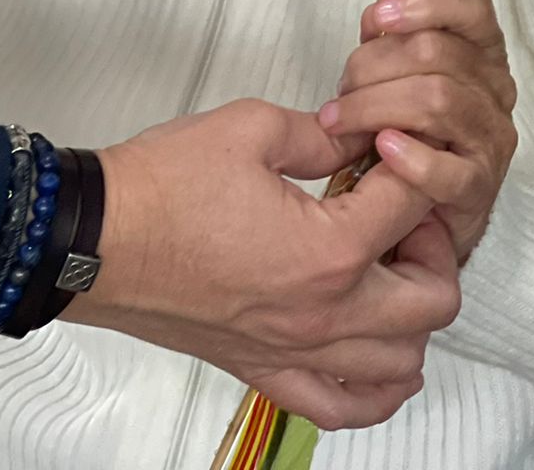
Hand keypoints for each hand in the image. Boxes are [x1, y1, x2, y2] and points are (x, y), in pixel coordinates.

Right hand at [68, 98, 459, 430]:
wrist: (98, 239)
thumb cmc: (162, 188)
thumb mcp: (253, 128)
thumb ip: (321, 134)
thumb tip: (356, 136)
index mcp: (330, 251)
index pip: (413, 204)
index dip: (412, 160)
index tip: (393, 144)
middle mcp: (326, 315)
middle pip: (435, 297)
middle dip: (432, 242)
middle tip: (401, 206)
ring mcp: (298, 352)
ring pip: (405, 362)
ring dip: (414, 311)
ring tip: (387, 265)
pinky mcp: (267, 371)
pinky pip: (350, 406)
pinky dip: (378, 385)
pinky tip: (372, 347)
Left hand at [317, 0, 517, 261]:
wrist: (429, 212)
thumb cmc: (411, 129)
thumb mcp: (402, 74)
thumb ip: (392, 41)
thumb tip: (376, 21)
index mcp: (480, 49)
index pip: (471, 3)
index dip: (425, 0)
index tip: (378, 17)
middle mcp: (495, 87)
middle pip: (436, 52)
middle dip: (373, 65)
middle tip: (340, 89)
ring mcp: (492, 137)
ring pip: (437, 99)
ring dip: (375, 106)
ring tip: (340, 121)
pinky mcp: (481, 187)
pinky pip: (448, 169)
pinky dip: (410, 156)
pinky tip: (381, 149)